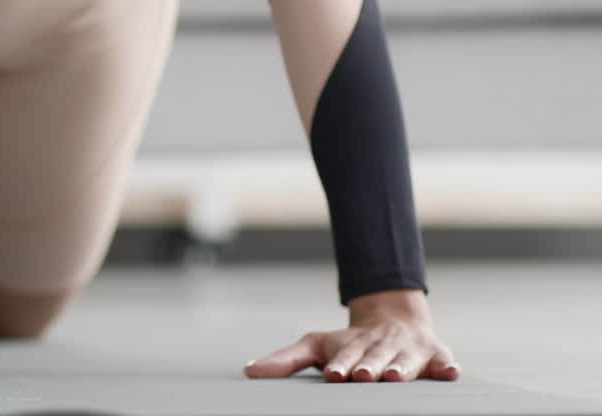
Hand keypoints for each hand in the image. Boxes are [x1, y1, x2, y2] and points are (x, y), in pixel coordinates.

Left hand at [243, 289, 460, 382]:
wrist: (392, 320)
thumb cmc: (350, 344)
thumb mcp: (317, 346)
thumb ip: (286, 360)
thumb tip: (247, 371)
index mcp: (352, 347)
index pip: (344, 357)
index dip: (340, 365)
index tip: (333, 374)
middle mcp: (380, 348)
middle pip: (374, 358)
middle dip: (369, 367)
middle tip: (364, 377)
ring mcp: (407, 351)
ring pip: (405, 360)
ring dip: (401, 368)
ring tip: (395, 377)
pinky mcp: (434, 356)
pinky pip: (442, 361)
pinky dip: (446, 366)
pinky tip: (450, 373)